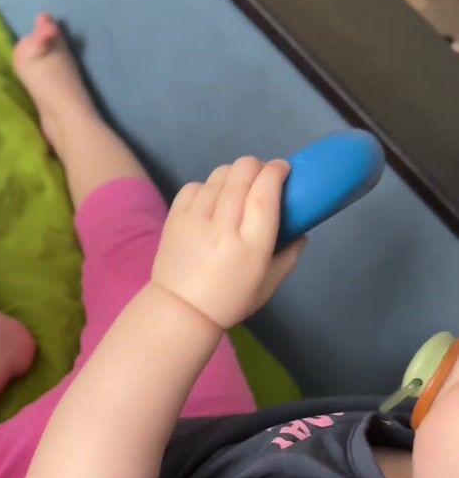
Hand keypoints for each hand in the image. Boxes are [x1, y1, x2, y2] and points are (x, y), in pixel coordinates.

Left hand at [150, 157, 305, 329]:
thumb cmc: (229, 300)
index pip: (265, 191)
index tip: (282, 169)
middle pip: (243, 173)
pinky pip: (196, 185)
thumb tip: (303, 231)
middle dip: (257, 167)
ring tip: (237, 189)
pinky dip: (209, 187)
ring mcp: (195, 219)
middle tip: (261, 178)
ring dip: (234, 175)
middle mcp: (222, 226)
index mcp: (250, 244)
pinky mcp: (175, 216)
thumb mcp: (268, 285)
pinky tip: (212, 201)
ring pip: (220, 174)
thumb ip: (290, 256)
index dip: (276, 171)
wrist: (180, 311)